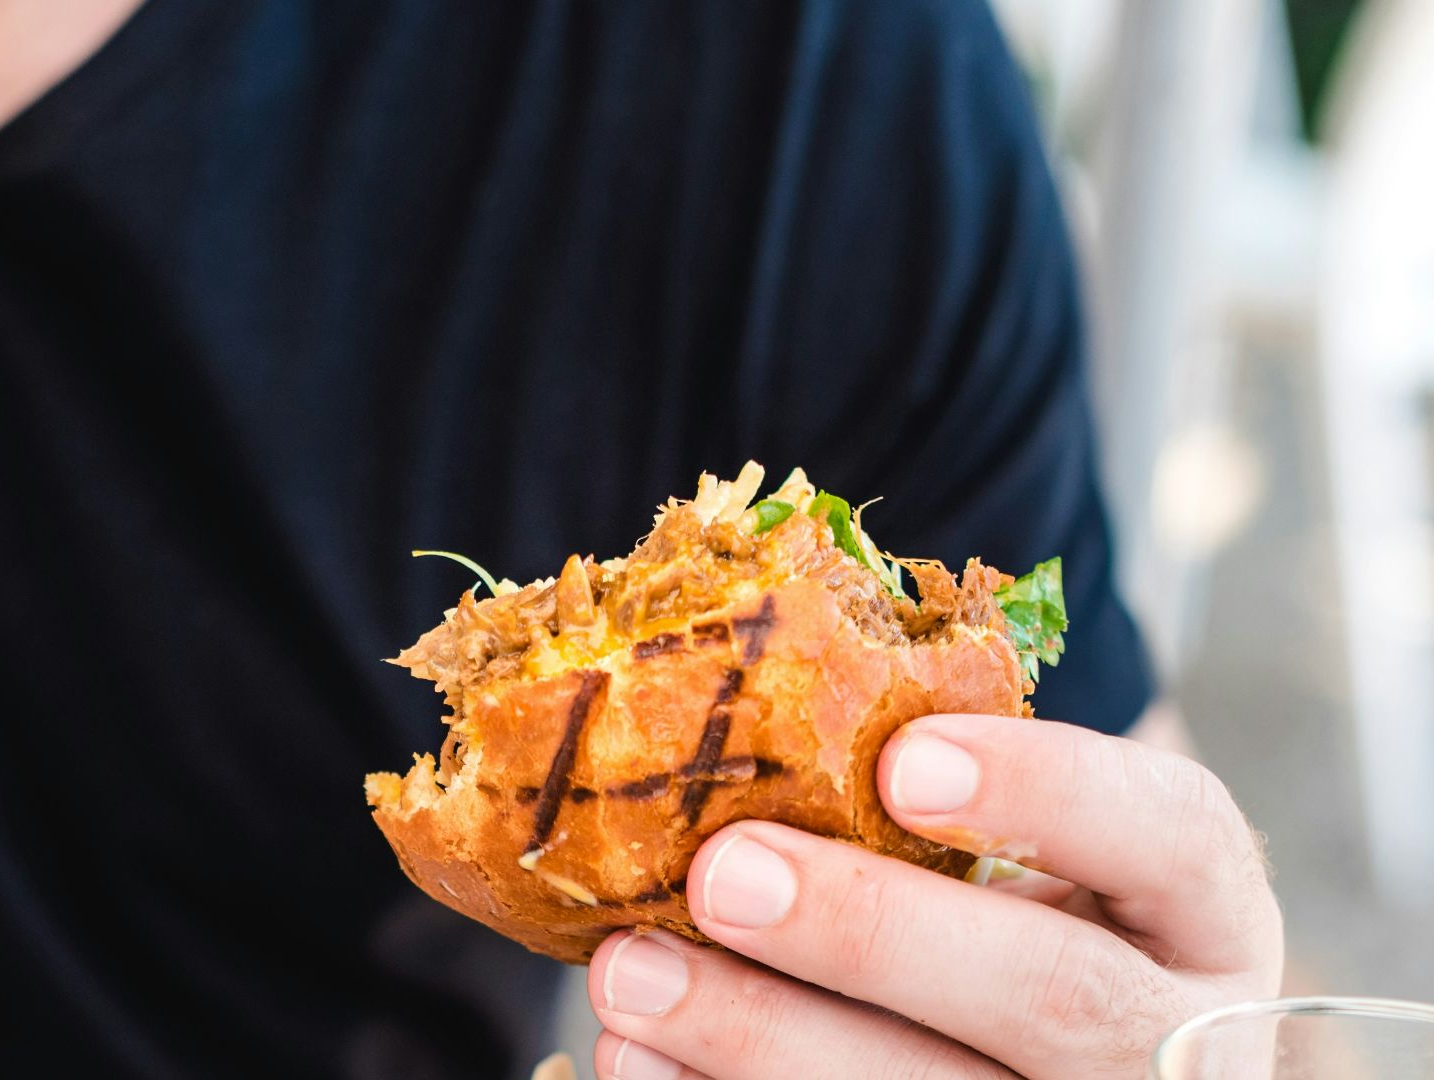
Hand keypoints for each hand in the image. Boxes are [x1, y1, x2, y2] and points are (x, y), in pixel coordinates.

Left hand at [586, 713, 1282, 1078]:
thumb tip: (730, 704)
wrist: (1036, 1050)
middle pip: (1053, 996)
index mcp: (1201, 913)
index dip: (1049, 796)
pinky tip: (638, 1059)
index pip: (1174, 837)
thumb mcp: (1018, 838)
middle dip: (873, 934)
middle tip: (722, 877)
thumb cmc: (1007, 903)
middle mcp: (1173, 1039)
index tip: (900, 762)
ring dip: (765, 1040)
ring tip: (632, 976)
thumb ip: (924, 788)